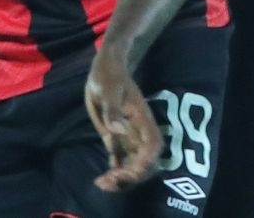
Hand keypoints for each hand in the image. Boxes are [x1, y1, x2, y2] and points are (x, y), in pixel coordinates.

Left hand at [84, 51, 160, 191]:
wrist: (104, 70)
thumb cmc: (108, 75)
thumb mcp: (108, 88)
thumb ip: (113, 110)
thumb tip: (117, 130)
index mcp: (142, 119)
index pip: (152, 146)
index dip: (144, 162)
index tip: (126, 170)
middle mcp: (139, 132)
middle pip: (145, 163)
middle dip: (131, 177)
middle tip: (108, 180)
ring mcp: (129, 137)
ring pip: (134, 166)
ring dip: (122, 179)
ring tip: (102, 184)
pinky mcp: (117, 140)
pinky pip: (121, 162)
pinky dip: (114, 173)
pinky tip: (101, 181)